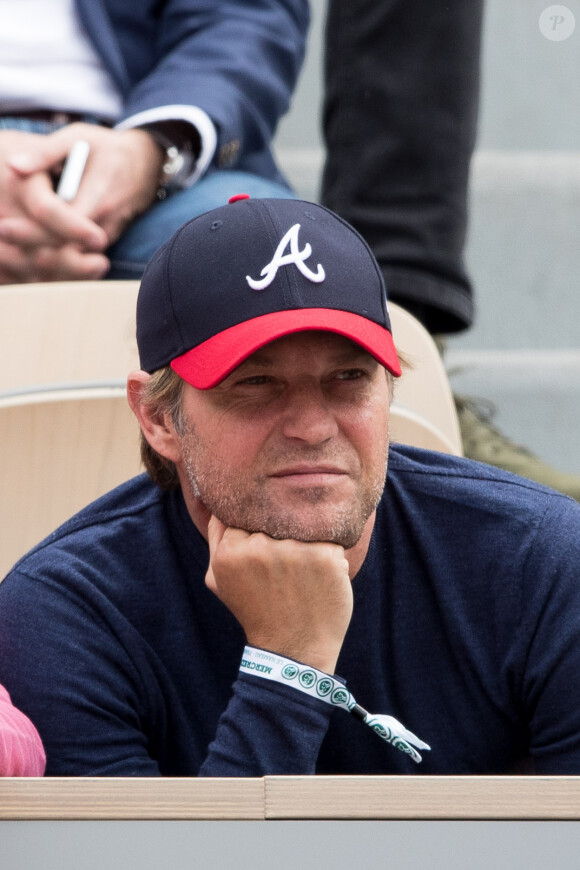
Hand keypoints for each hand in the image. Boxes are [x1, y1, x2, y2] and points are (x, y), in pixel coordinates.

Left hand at [0, 129, 108, 282]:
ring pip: (74, 257)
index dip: (33, 233)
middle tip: (1, 246)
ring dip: (44, 258)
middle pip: (66, 250)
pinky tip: (31, 251)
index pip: (62, 226)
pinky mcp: (108, 236)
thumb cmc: (109, 146)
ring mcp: (108, 232)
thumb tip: (14, 166)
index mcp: (97, 197)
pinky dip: (58, 255)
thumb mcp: (78, 137)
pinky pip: (82, 254)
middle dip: (32, 251)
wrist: (148, 161)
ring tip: (9, 253)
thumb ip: (46, 152)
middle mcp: (105, 221)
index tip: (4, 228)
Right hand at [205, 516, 352, 673]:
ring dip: (308, 539)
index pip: (247, 511)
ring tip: (305, 569)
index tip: (267, 541)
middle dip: (285, 528)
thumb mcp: (219, 579)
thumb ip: (216, 538)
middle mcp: (260, 548)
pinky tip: (322, 577)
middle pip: (277, 513)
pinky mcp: (326, 557)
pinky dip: (330, 552)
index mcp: (230, 551)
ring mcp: (294, 551)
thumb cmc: (256, 611)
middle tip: (290, 557)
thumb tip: (222, 503)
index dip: (260, 523)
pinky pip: (331, 535)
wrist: (294, 651)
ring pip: (304, 522)